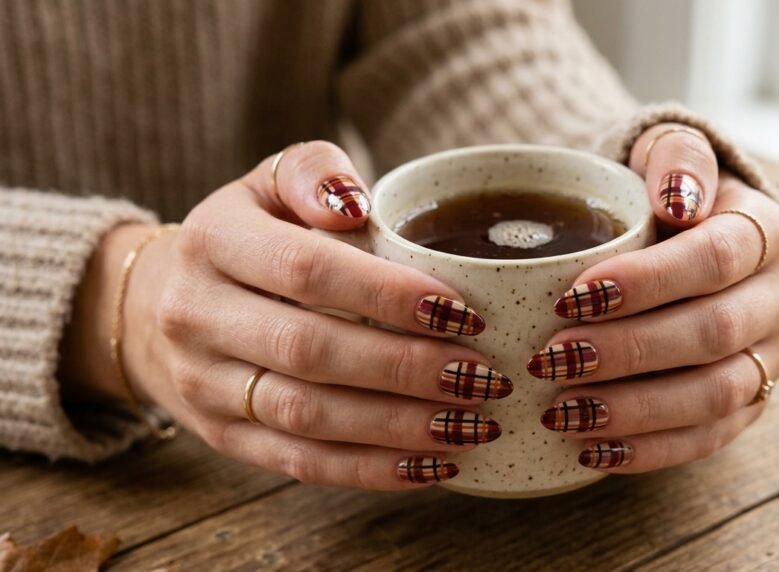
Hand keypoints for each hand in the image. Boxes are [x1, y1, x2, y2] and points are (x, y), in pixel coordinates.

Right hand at [67, 141, 513, 489]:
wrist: (155, 305)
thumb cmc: (246, 236)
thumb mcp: (267, 183)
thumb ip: (313, 172)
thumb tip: (356, 203)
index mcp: (213, 241)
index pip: (307, 270)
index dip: (388, 295)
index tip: (462, 312)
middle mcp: (196, 315)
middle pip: (310, 350)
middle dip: (407, 368)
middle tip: (483, 376)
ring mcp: (204, 384)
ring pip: (308, 418)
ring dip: (399, 427)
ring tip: (472, 423)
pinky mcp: (223, 437)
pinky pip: (300, 463)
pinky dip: (373, 471)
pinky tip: (435, 466)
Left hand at [528, 124, 778, 470]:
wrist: (689, 233)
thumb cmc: (663, 194)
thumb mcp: (668, 151)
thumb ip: (675, 157)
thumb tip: (677, 199)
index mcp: (766, 230)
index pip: (715, 258)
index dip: (646, 282)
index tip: (573, 296)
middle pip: (714, 333)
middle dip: (627, 352)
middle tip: (551, 361)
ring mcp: (770, 356)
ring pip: (714, 396)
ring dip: (633, 410)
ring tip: (561, 412)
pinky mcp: (750, 403)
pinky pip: (708, 438)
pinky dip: (649, 450)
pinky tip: (591, 449)